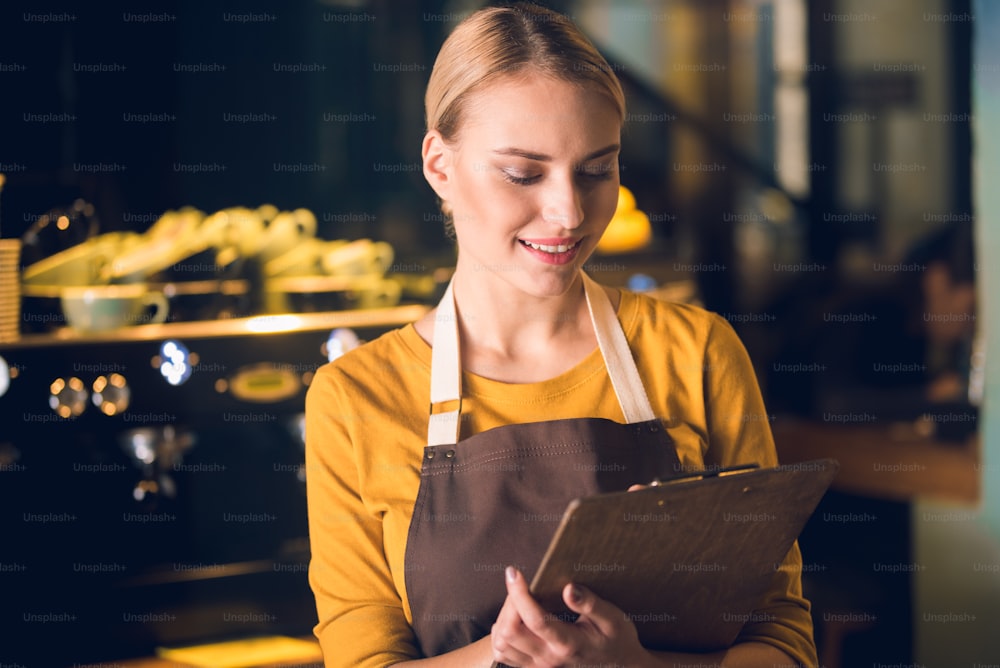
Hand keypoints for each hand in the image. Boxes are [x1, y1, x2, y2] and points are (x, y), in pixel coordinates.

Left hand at [490, 566, 647, 666]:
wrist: (621, 667)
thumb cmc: (617, 638)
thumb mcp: (612, 618)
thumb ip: (590, 604)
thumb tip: (569, 588)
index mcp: (568, 643)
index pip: (534, 619)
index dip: (519, 593)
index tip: (514, 572)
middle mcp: (549, 658)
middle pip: (509, 632)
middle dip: (508, 602)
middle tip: (518, 583)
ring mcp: (540, 666)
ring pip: (502, 645)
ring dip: (502, 618)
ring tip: (516, 600)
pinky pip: (503, 654)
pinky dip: (500, 634)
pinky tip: (513, 619)